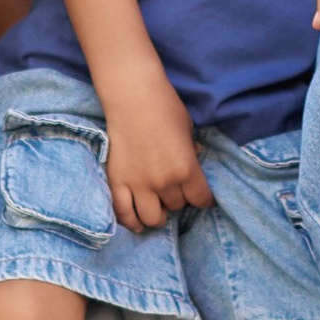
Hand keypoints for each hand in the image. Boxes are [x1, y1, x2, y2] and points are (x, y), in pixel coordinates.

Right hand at [98, 68, 211, 233]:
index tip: (201, 197)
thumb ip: (192, 151)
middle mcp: (164, 182)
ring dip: (158, 214)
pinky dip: (131, 221)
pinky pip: (123, 212)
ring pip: (152, 217)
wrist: (133, 96)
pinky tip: (138, 223)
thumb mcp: (188, 129)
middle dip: (178, 199)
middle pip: (177, 206)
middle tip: (175, 190)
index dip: (203, 199)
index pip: (200, 199)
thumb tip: (195, 161)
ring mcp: (139, 184)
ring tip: (158, 208)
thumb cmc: (165, 107)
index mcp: (186, 169)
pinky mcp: (117, 181)